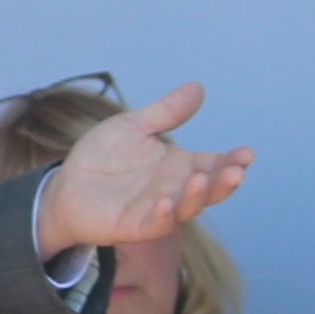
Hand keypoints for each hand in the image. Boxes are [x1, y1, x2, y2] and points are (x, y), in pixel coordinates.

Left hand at [33, 83, 255, 253]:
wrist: (67, 184)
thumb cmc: (103, 157)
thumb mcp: (135, 126)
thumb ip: (167, 112)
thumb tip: (198, 87)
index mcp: (180, 166)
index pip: (213, 164)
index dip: (232, 161)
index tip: (247, 153)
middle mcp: (174, 189)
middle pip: (208, 189)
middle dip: (224, 182)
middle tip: (238, 171)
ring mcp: (157, 209)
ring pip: (186, 208)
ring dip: (197, 197)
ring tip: (202, 180)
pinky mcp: (134, 226)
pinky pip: (154, 226)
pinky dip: (163, 217)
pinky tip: (166, 204)